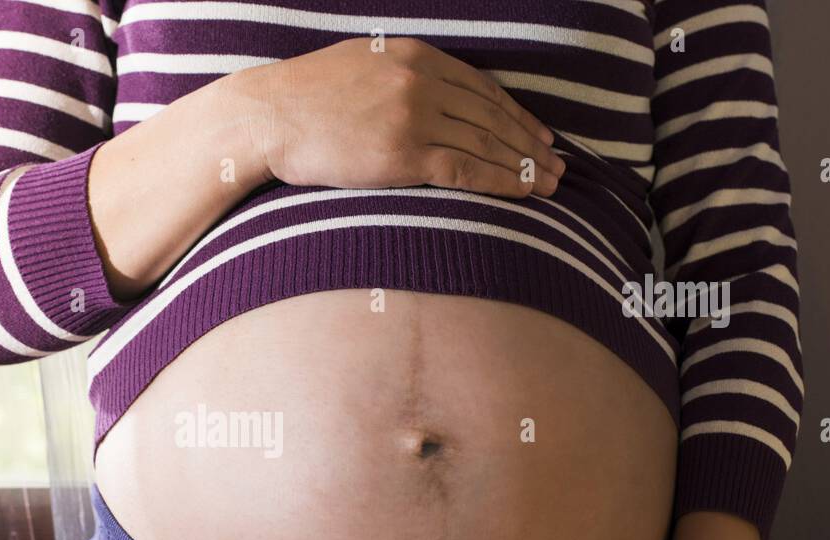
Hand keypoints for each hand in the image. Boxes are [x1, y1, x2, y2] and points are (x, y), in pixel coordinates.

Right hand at [235, 36, 564, 196]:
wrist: (268, 115)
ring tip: (551, 186)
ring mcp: (413, 118)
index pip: (482, 88)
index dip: (518, 114)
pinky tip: (522, 193)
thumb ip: (400, 77)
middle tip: (560, 166)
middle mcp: (422, 83)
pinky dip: (500, 182)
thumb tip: (429, 98)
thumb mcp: (361, 66)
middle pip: (492, 116)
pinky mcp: (401, 154)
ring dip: (525, 167)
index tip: (541, 135)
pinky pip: (465, 169)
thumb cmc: (305, 98)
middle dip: (532, 143)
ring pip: (486, 144)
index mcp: (415, 57)